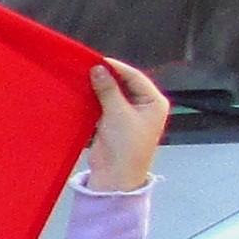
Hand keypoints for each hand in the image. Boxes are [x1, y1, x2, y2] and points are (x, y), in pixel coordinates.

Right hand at [85, 57, 171, 191]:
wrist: (115, 177)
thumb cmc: (126, 147)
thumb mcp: (118, 113)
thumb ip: (108, 89)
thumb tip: (98, 69)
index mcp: (154, 103)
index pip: (135, 77)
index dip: (117, 68)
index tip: (99, 60)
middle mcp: (144, 107)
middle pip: (125, 84)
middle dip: (108, 77)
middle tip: (89, 67)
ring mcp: (128, 115)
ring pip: (114, 94)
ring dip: (100, 87)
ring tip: (84, 77)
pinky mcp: (114, 123)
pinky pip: (105, 105)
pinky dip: (95, 99)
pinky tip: (84, 91)